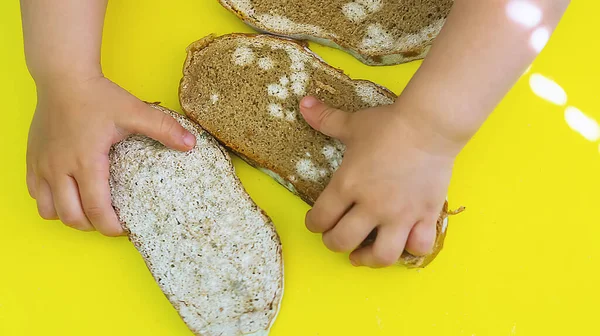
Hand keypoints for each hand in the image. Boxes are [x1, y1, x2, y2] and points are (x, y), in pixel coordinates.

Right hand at [26, 75, 195, 235]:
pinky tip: (67, 192)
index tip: (125, 229)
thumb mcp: (134, 111)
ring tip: (87, 209)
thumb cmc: (97, 95)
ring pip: (48, 210)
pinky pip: (35, 193)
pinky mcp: (32, 159)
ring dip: (69, 216)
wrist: (62, 76)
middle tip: (110, 221)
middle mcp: (60, 168)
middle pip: (72, 217)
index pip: (96, 209)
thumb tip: (191, 144)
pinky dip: (50, 201)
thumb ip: (163, 128)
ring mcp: (42, 165)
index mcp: (86, 162)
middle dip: (93, 226)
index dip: (111, 227)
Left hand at [299, 96, 462, 267]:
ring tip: (362, 255)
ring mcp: (400, 214)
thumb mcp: (352, 124)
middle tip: (336, 238)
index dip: (313, 224)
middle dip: (334, 242)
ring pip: (381, 255)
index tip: (315, 223)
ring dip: (368, 258)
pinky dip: (410, 249)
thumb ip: (326, 119)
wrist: (430, 124)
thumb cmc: (388, 125)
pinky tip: (403, 242)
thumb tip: (302, 103)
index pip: (321, 218)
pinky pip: (417, 247)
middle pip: (343, 241)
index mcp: (348, 185)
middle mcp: (371, 206)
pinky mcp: (425, 215)